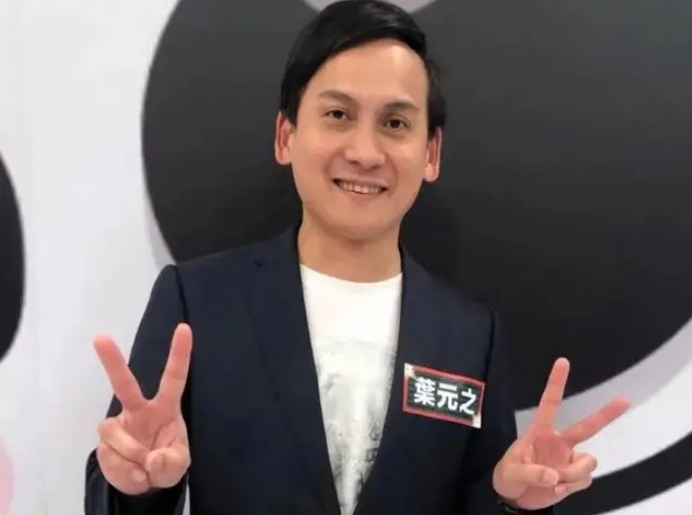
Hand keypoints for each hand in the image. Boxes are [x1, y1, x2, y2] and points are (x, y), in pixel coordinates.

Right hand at [93, 323, 192, 494]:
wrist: (144, 484)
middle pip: (124, 384)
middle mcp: (139, 410)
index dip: (179, 354)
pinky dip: (123, 470)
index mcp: (165, 408)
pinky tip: (132, 472)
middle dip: (112, 361)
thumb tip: (151, 459)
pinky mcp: (103, 442)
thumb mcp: (178, 465)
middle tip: (100, 338)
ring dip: (130, 455)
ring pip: (114, 433)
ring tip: (143, 468)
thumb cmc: (166, 462)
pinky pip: (109, 455)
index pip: (174, 377)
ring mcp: (119, 425)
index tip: (184, 328)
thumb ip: (169, 462)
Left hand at [492, 358, 629, 509]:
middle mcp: (559, 442)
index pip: (549, 404)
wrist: (516, 499)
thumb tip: (553, 476)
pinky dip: (572, 487)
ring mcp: (569, 459)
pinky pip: (585, 480)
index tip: (563, 361)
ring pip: (588, 463)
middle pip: (587, 427)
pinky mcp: (575, 477)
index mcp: (540, 433)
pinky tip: (558, 488)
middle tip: (625, 400)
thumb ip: (531, 473)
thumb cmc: (509, 477)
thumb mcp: (511, 474)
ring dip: (573, 476)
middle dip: (607, 414)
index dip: (556, 383)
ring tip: (553, 483)